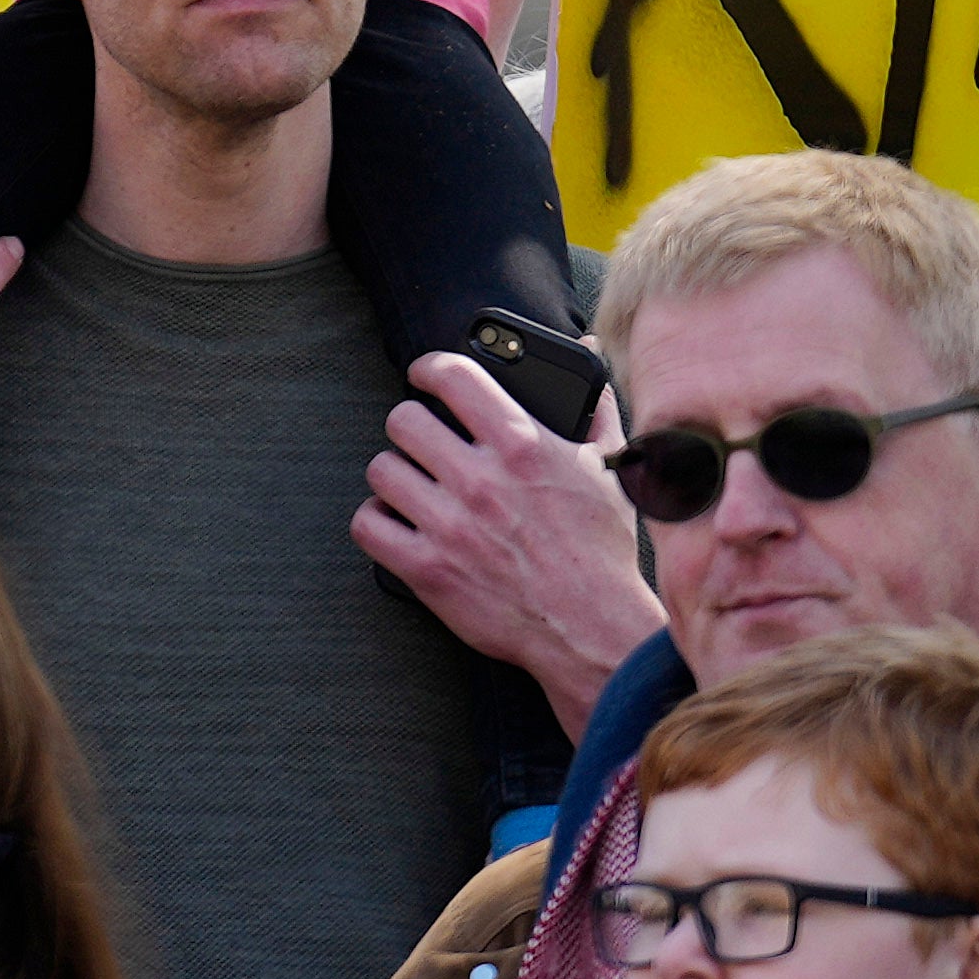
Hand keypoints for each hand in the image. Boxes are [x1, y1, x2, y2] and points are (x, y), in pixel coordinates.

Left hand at [354, 356, 662, 721]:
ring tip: (410, 483)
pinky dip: (376, 520)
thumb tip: (589, 351)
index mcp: (522, 445)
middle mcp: (480, 480)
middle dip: (410, 425)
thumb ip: (595, 405)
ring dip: (392, 473)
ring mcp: (449, 526)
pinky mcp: (428, 570)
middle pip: (403, 420)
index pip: (453, 376)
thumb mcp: (609, 468)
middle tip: (420, 440)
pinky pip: (368, 526)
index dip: (428, 368)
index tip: (423, 375)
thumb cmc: (601, 550)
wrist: (591, 627)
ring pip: (381, 469)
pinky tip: (396, 521)